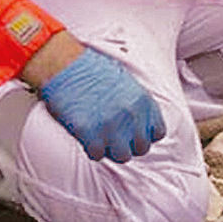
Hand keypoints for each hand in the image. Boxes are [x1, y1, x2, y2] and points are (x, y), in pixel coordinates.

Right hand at [38, 46, 165, 161]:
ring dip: (111, 149)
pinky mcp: (90, 133)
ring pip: (122, 156)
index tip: (132, 132)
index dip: (143, 134)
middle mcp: (132, 114)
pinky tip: (86, 135)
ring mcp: (112, 125)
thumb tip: (138, 126)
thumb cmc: (91, 70)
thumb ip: (136, 106)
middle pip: (141, 148)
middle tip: (113, 135)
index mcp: (143, 100)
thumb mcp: (126, 83)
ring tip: (100, 136)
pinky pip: (97, 155)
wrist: (65, 65)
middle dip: (128, 143)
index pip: (157, 133)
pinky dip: (91, 148)